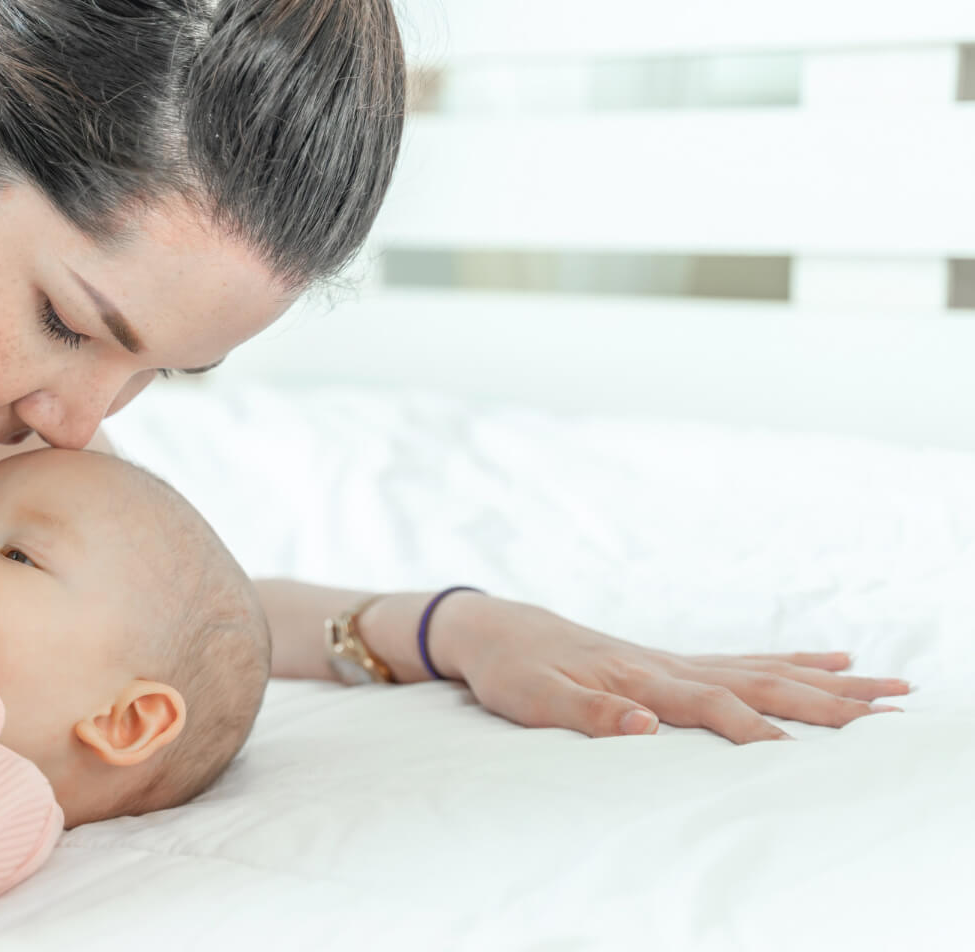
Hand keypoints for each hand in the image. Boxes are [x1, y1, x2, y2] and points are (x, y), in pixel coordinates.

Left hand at [435, 593, 910, 742]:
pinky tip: (832, 656)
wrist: (496, 629)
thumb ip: (588, 713)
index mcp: (639, 679)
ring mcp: (675, 659)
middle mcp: (668, 665)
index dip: (754, 730)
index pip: (711, 705)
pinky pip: (746, 659)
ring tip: (890, 685)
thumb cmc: (512, 670)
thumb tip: (645, 725)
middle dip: (825, 698)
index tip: (800, 756)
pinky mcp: (672, 661)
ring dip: (828, 678)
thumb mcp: (534, 699)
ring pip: (766, 667)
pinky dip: (793, 658)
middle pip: (761, 680)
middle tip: (891, 708)